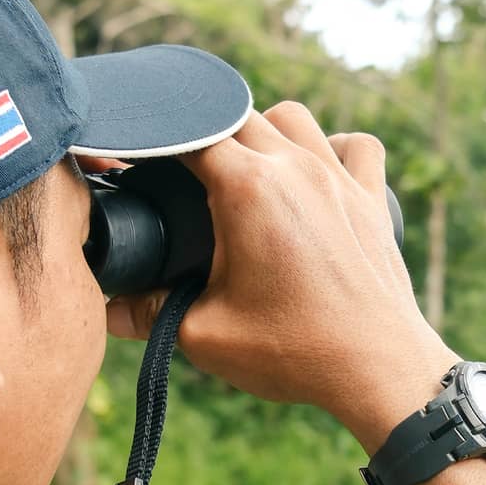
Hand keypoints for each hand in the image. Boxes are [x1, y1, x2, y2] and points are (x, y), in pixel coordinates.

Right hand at [104, 101, 453, 435]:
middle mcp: (295, 167)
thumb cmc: (295, 353)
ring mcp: (339, 178)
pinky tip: (318, 172)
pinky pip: (356, 144)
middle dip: (204, 137)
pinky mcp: (372, 199)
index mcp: (248, 189)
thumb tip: (107, 310)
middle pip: (235, 114)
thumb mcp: (205, 336)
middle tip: (188, 181)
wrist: (378, 370)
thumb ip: (148, 314)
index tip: (141, 164)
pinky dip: (334, 146)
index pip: (186, 134)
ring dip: (264, 131)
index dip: (156, 143)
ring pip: (292, 116)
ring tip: (249, 172)